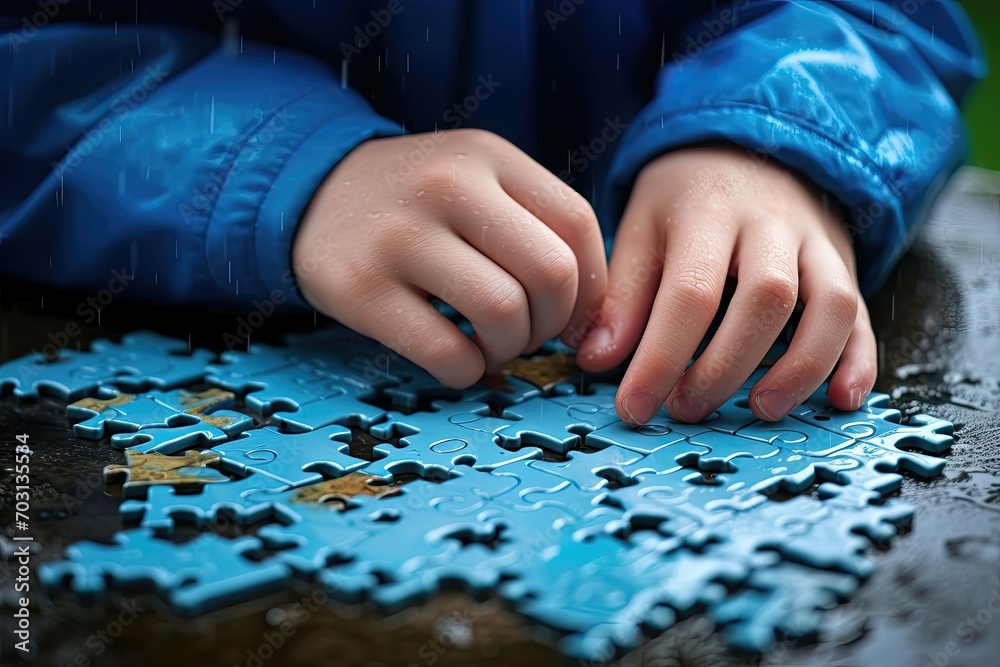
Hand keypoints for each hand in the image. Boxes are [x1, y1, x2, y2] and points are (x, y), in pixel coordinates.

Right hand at [293, 129, 607, 387]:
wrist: (310, 192)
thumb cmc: (416, 203)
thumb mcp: (478, 182)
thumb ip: (538, 230)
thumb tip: (591, 323)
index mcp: (488, 157)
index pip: (577, 225)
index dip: (589, 287)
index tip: (569, 315)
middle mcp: (448, 186)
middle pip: (550, 275)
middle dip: (552, 324)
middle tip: (525, 331)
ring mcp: (400, 236)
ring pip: (504, 314)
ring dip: (510, 350)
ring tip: (489, 345)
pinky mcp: (361, 288)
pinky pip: (447, 352)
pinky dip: (467, 371)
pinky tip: (455, 358)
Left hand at [577, 144, 876, 423]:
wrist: (748, 144)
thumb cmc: (685, 198)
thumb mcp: (641, 228)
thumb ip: (622, 295)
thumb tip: (596, 360)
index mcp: (708, 212)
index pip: (690, 292)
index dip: (661, 358)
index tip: (634, 407)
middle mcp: (771, 224)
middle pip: (766, 299)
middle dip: (725, 367)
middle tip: (687, 410)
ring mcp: (817, 243)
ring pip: (830, 306)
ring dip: (801, 368)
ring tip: (761, 411)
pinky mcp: (845, 264)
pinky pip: (862, 312)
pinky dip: (859, 360)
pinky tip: (841, 400)